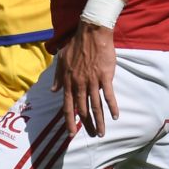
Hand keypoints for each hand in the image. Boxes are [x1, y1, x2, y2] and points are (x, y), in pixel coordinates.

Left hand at [52, 23, 117, 137]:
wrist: (91, 33)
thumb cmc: (76, 45)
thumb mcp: (61, 60)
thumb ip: (57, 77)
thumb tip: (53, 91)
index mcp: (68, 82)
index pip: (68, 107)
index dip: (69, 121)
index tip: (70, 134)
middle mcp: (79, 84)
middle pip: (83, 110)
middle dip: (87, 125)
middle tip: (92, 135)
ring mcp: (92, 81)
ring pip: (96, 106)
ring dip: (99, 121)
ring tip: (101, 132)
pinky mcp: (105, 76)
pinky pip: (109, 95)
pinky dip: (112, 106)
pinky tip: (115, 116)